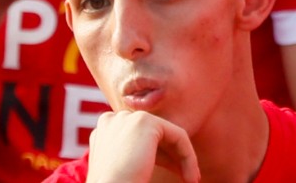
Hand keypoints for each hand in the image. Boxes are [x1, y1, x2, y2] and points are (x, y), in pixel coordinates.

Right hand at [85, 111, 200, 182]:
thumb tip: (158, 154)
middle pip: (153, 136)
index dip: (159, 158)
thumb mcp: (126, 169)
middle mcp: (111, 121)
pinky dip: (188, 156)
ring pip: (168, 135)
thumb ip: (137, 155)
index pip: (139, 140)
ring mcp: (127, 118)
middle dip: (172, 156)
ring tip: (192, 178)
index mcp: (103, 133)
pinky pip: (178, 136)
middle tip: (186, 176)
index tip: (173, 174)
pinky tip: (191, 176)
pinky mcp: (144, 121)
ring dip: (183, 157)